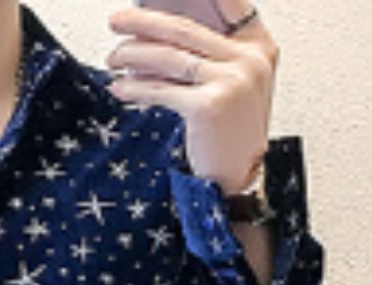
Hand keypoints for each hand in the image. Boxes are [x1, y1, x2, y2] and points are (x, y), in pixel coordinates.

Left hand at [104, 3, 279, 193]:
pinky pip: (162, 89)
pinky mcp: (210, 105)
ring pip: (169, 57)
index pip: (229, 2)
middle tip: (116, 20)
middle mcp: (249, 60)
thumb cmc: (228, 134)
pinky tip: (120, 87)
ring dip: (133, 56)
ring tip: (112, 59)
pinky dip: (136, 87)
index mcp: (259, 47)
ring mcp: (231, 81)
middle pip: (185, 28)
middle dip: (143, 22)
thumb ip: (210, 54)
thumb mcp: (231, 85)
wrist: (234, 180)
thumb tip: (160, 29)